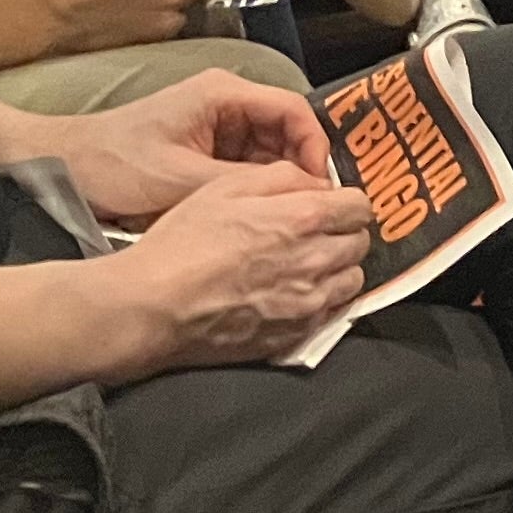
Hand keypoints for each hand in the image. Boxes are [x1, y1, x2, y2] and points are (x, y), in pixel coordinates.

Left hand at [53, 69, 335, 223]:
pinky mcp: (203, 145)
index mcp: (223, 94)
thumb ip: (241, 183)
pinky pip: (244, 162)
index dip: (314, 147)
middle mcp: (225, 101)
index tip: (319, 188)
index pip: (294, 109)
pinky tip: (252, 214)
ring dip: (274, 181)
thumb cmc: (113, 164)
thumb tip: (293, 199)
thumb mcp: (180, 180)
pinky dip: (251, 187)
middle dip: (297, 169)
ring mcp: (214, 122)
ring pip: (267, 149)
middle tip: (305, 210)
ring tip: (280, 216)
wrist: (62, 167)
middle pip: (285, 129)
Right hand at [100, 165, 372, 368]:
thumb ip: (283, 177)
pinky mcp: (293, 335)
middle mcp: (316, 261)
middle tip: (316, 233)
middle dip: (343, 234)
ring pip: (351, 280)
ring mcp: (307, 303)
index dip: (345, 203)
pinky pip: (330, 313)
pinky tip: (292, 293)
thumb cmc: (182, 244)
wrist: (152, 307)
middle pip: (360, 243)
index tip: (330, 206)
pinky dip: (321, 300)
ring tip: (306, 265)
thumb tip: (316, 183)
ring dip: (337, 269)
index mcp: (304, 218)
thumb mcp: (226, 187)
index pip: (361, 206)